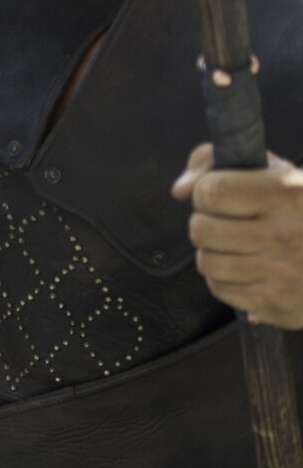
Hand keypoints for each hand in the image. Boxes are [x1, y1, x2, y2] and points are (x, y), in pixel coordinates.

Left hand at [173, 143, 302, 328]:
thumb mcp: (275, 173)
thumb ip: (217, 163)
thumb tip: (179, 190)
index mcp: (288, 193)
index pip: (212, 191)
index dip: (205, 191)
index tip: (220, 195)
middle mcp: (287, 233)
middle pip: (201, 230)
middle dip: (206, 224)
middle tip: (229, 222)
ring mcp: (283, 271)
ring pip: (207, 263)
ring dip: (215, 253)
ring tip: (240, 246)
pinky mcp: (278, 303)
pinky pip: (220, 289)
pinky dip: (227, 279)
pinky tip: (250, 268)